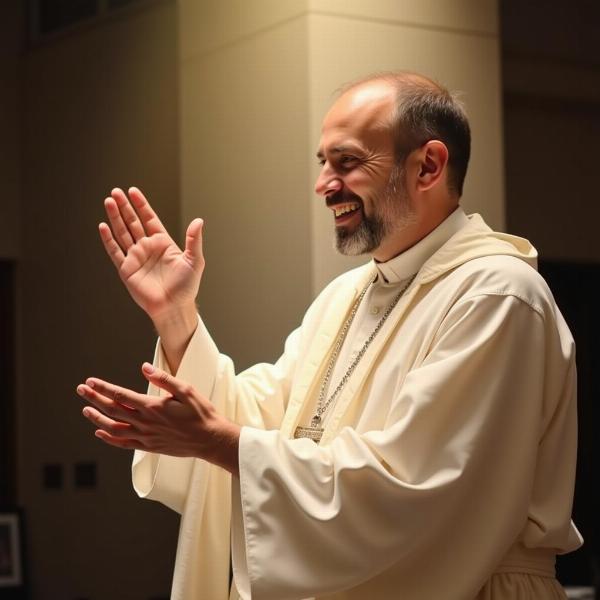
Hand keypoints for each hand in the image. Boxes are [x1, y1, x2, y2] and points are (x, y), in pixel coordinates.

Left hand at [76, 363, 239, 474]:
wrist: (210, 439)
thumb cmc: (201, 413)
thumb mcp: (186, 390)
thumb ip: (163, 379)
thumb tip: (145, 368)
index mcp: (152, 407)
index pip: (121, 395)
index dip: (104, 388)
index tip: (91, 381)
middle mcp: (145, 423)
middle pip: (112, 410)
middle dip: (95, 399)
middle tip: (82, 390)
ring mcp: (146, 436)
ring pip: (114, 428)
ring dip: (97, 418)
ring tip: (86, 410)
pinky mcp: (149, 446)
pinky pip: (123, 443)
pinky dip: (109, 438)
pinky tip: (101, 433)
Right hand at [100, 187, 202, 320]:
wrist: (174, 307)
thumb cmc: (186, 287)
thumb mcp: (194, 260)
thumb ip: (194, 240)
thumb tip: (199, 221)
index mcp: (163, 243)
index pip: (149, 219)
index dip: (141, 205)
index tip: (133, 191)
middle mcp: (147, 248)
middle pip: (133, 222)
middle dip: (125, 207)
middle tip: (116, 191)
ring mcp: (136, 257)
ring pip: (122, 233)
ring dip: (115, 217)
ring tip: (109, 201)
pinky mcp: (126, 269)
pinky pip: (115, 251)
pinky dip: (108, 239)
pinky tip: (103, 226)